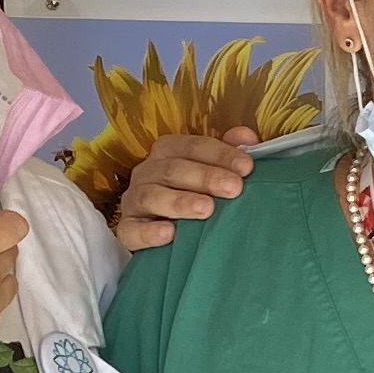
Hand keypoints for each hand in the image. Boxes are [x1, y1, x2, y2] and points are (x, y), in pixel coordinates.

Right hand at [110, 129, 260, 252]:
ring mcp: (134, 201)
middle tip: (233, 188)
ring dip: (180, 202)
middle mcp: (147, 172)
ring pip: (152, 196)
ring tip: (206, 209)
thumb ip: (227, 154)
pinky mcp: (127, 230)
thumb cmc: (192, 195)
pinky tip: (169, 233)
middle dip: (206, 177)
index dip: (220, 154)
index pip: (193, 147)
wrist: (164, 234)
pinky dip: (149, 232)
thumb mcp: (211, 172)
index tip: (246, 167)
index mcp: (167, 152)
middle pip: (173, 169)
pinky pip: (132, 230)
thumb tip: (247, 138)